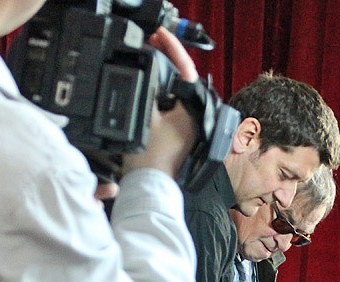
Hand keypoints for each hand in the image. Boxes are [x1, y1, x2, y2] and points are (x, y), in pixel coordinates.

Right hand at [123, 28, 197, 179]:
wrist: (149, 187)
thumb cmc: (149, 159)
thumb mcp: (145, 115)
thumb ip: (148, 89)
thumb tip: (150, 73)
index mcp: (192, 112)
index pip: (186, 71)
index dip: (173, 50)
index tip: (161, 36)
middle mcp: (195, 121)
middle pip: (183, 82)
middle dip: (169, 62)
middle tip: (153, 45)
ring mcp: (188, 131)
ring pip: (178, 96)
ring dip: (165, 80)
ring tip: (150, 63)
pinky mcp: (178, 139)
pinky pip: (172, 111)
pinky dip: (162, 98)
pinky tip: (150, 93)